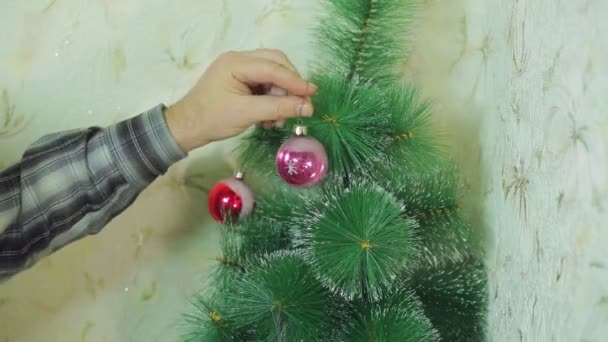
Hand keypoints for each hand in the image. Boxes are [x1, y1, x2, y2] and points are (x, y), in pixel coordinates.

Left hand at [165, 49, 316, 151]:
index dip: (295, 81)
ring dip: (281, 96)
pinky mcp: (241, 81)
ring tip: (279, 119)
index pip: (273, 67)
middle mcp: (239, 60)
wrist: (187, 128)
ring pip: (273, 75)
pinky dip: (272, 100)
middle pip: (276, 64)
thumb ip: (278, 108)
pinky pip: (265, 85)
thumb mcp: (247, 114)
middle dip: (289, 86)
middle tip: (299, 106)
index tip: (312, 95)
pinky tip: (270, 119)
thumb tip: (308, 107)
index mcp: (236, 63)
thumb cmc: (212, 119)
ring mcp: (240, 69)